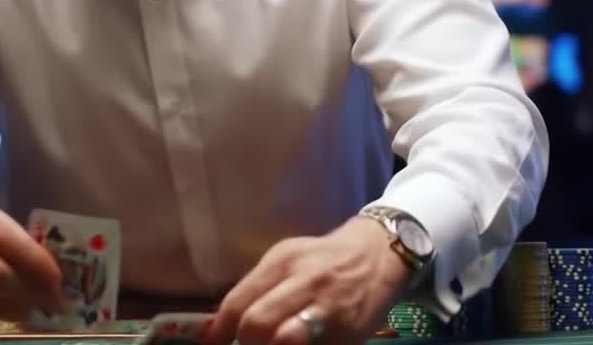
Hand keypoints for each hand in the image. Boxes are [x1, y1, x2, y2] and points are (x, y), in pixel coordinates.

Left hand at [206, 217, 411, 344]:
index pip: (238, 302)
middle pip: (256, 325)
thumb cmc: (323, 258)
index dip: (219, 331)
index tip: (213, 344)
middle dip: (247, 342)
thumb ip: (254, 288)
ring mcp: (329, 311)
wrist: (379, 255)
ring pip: (284, 343)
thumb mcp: (286, 259)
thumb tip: (216, 327)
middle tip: (251, 343)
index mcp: (283, 262)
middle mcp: (305, 283)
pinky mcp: (348, 335)